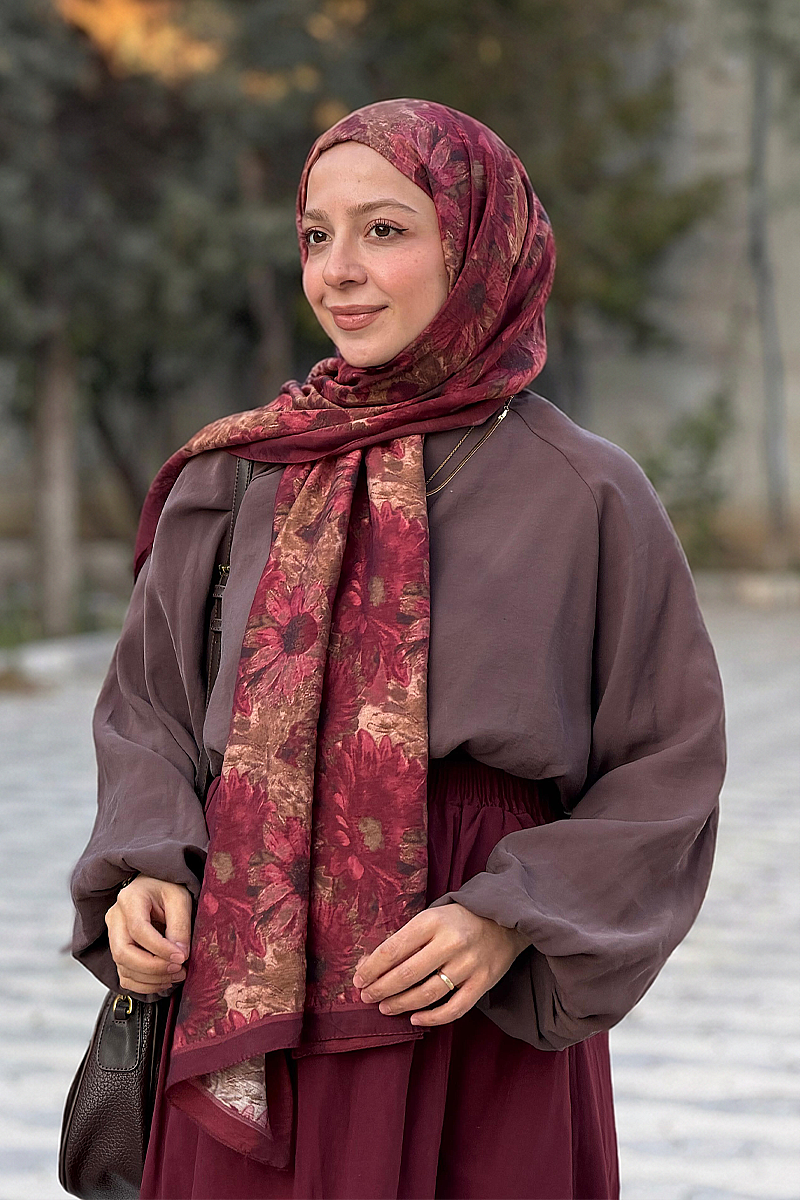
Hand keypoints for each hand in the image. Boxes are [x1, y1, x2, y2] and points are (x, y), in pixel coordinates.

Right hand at [105, 875, 192, 994]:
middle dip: (153, 968)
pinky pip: (125, 975)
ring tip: (177, 975)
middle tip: (178, 969)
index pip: (138, 930)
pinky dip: (144, 984)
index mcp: (129, 899)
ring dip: (151, 979)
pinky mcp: (119, 950)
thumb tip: (180, 956)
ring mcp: (113, 936)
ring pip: (123, 967)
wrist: (156, 886)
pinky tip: (164, 980)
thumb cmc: (167, 888)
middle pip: (123, 952)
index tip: (182, 957)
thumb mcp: (180, 898)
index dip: (160, 948)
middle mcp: (115, 918)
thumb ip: (180, 925)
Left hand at [351, 903, 528, 1027]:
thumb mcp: (431, 917)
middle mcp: (450, 942)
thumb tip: (370, 964)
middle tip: (366, 996)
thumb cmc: (459, 919)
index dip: (372, 968)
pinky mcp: (483, 982)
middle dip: (381, 989)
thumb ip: (406, 938)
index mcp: (433, 921)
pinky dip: (432, 1018)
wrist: (505, 920)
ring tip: (385, 1007)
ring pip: (427, 994)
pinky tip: (415, 1018)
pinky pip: (454, 1009)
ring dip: (401, 1004)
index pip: (393, 949)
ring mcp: (468, 964)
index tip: (358, 979)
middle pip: (406, 974)